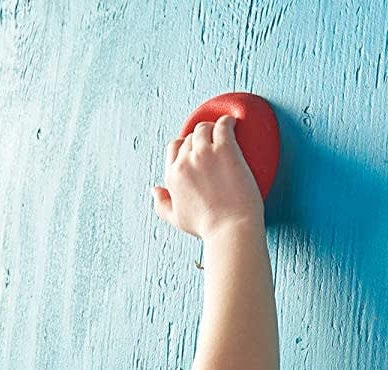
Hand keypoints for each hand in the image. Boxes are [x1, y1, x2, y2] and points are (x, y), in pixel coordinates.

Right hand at [152, 116, 262, 238]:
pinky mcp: (225, 149)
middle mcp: (184, 162)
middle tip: (214, 139)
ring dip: (212, 127)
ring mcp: (204, 153)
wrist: (231, 229)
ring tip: (223, 130)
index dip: (185, 145)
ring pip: (203, 128)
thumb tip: (155, 190)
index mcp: (173, 176)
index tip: (196, 148)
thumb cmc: (207, 227)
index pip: (174, 149)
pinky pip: (222, 125)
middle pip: (189, 137)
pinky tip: (233, 122)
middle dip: (200, 136)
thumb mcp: (177, 219)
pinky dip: (227, 121)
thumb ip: (162, 204)